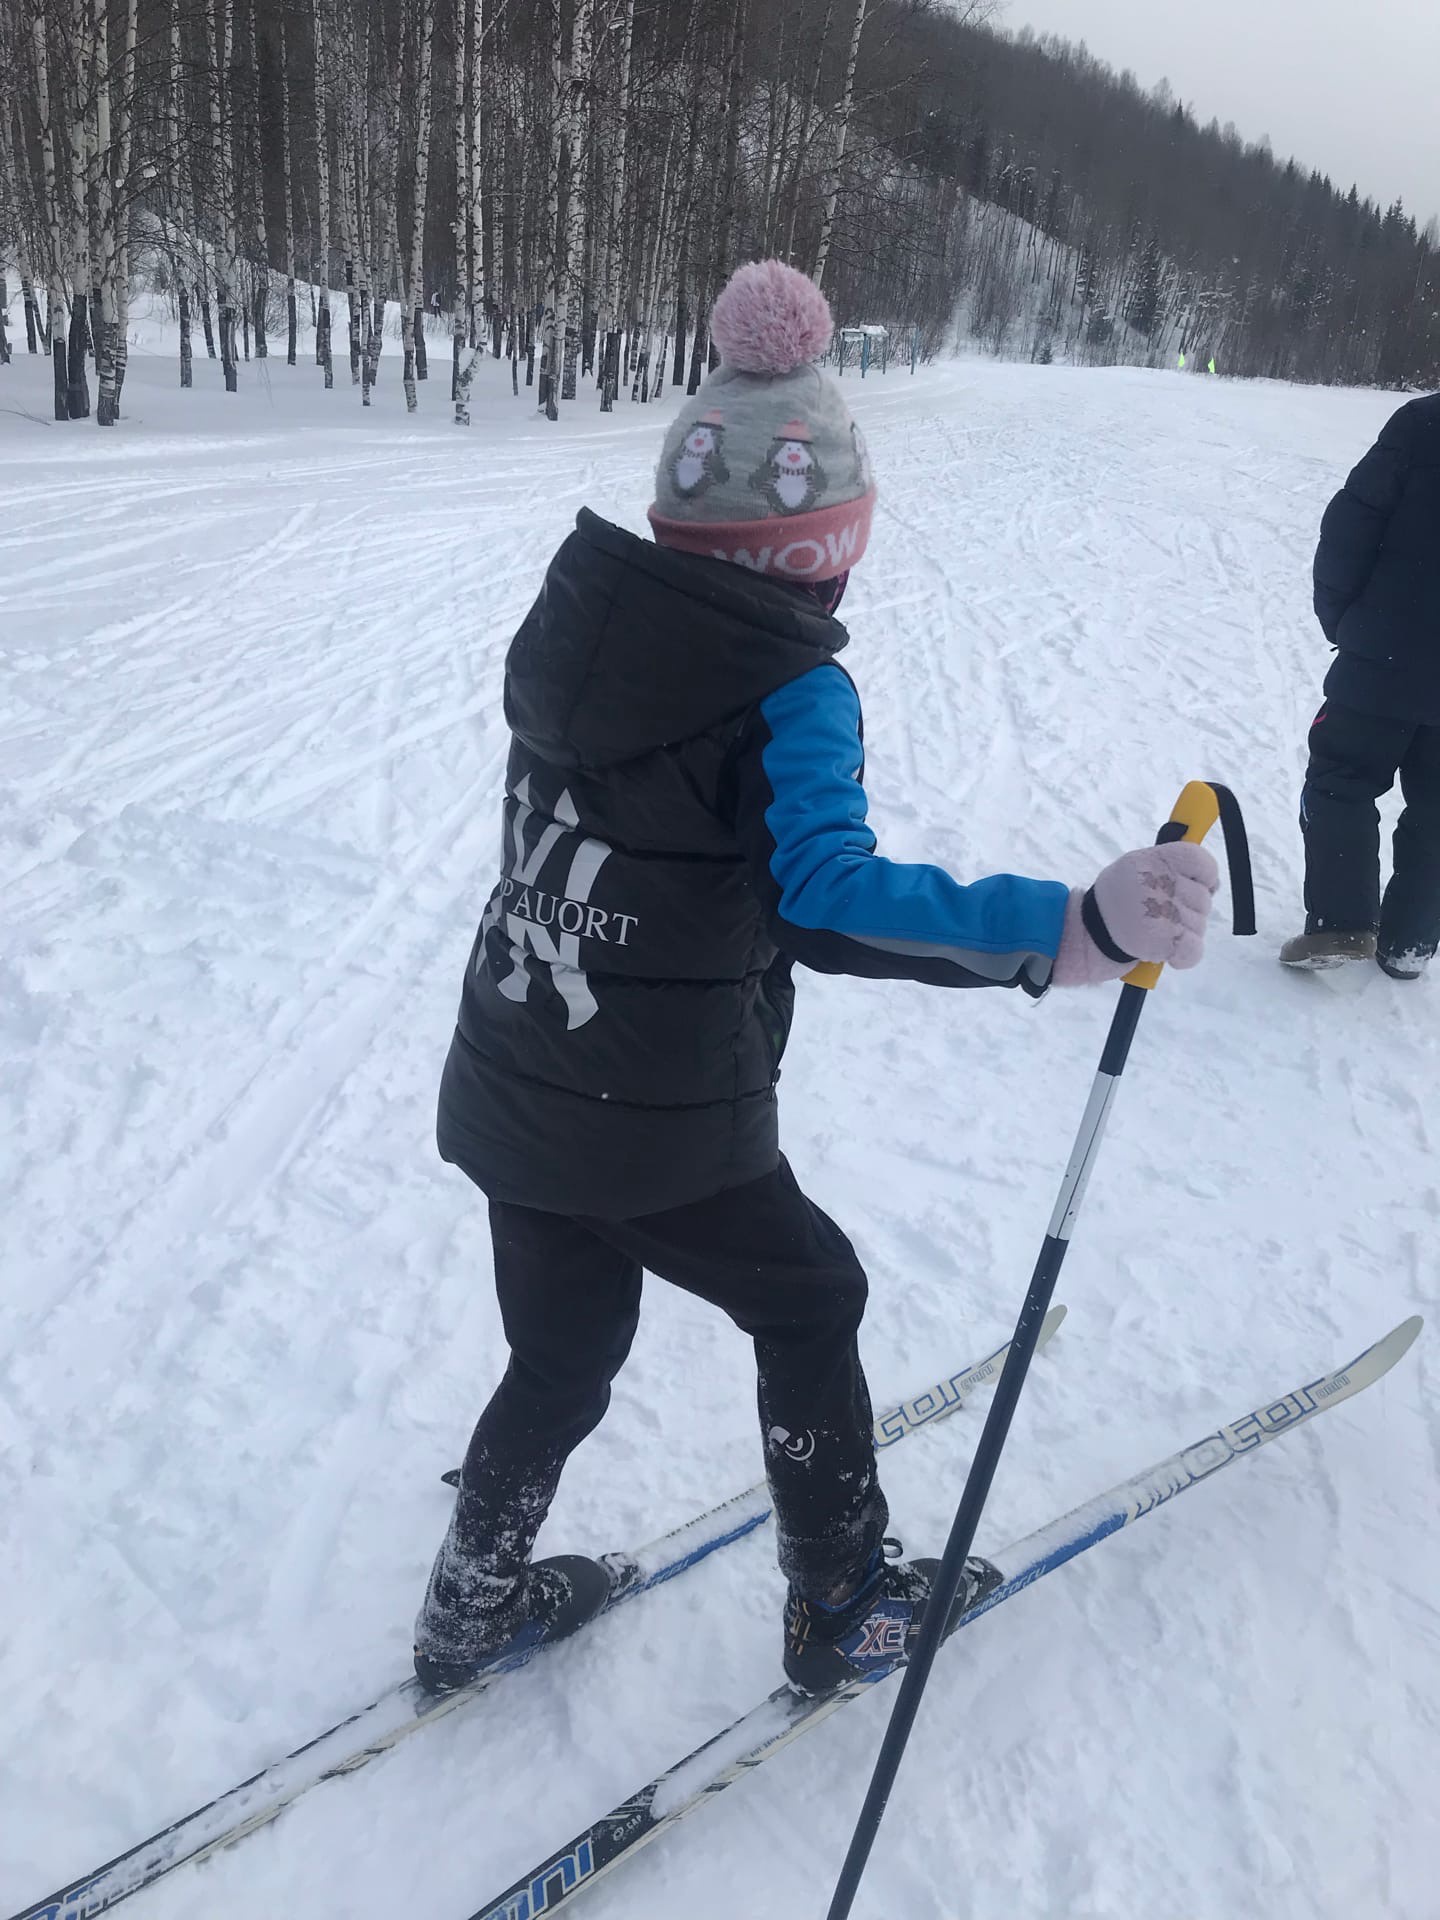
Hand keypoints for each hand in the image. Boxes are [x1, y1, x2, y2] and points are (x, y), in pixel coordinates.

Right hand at [1052, 842, 1219, 987]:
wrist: (1083, 936)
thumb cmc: (1112, 904)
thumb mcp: (1133, 870)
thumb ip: (1167, 868)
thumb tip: (1210, 880)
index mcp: (1152, 860)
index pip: (1201, 862)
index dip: (1206, 878)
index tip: (1198, 887)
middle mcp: (1159, 882)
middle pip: (1203, 900)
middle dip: (1189, 913)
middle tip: (1162, 919)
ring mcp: (1162, 912)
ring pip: (1199, 927)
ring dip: (1183, 936)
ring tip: (1156, 934)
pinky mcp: (1162, 940)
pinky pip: (1194, 950)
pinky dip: (1184, 957)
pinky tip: (1167, 954)